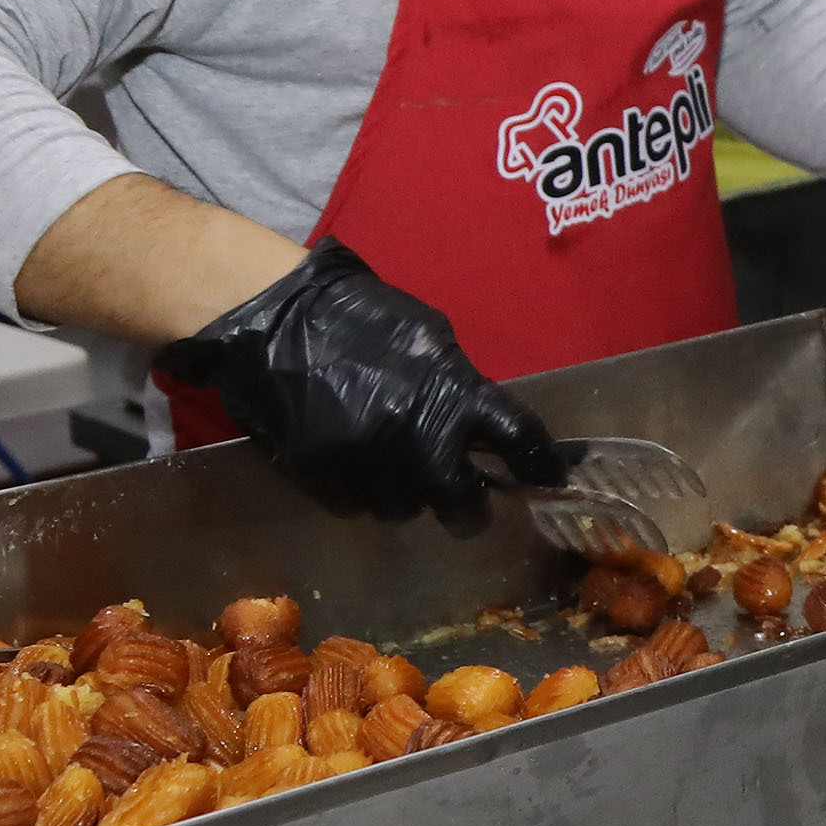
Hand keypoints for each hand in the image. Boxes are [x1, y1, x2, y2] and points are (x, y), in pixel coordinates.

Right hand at [152, 243, 560, 533]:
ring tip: (388, 459)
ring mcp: (372, 469)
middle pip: (463, 504)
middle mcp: (421, 442)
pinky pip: (359, 508)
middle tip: (463, 500)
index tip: (550, 479)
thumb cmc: (355, 316)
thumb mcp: (427, 337)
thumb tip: (478, 423)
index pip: (518, 440)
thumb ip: (459, 385)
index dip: (540, 464)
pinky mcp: (327, 485)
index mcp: (456, 394)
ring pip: (407, 509)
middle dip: (468, 508)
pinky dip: (363, 492)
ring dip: (408, 494)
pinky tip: (352, 459)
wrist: (274, 322)